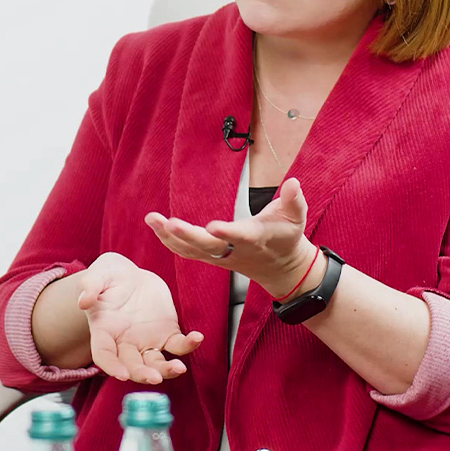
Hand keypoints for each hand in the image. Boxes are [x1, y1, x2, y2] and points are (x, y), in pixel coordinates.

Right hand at [76, 252, 203, 383]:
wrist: (128, 276)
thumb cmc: (107, 278)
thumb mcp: (96, 276)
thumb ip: (89, 286)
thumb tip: (83, 300)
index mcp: (104, 333)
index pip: (104, 356)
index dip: (111, 367)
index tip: (121, 375)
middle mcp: (125, 343)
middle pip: (132, 366)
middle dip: (142, 374)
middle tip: (154, 378)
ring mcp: (147, 341)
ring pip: (156, 362)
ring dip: (167, 369)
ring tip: (179, 368)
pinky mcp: (166, 332)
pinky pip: (178, 344)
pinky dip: (188, 345)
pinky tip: (197, 338)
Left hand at [144, 176, 315, 298]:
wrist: (281, 268)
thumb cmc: (287, 237)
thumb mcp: (297, 217)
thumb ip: (294, 200)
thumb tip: (294, 182)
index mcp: (257, 239)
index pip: (241, 237)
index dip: (228, 233)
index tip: (212, 227)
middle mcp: (236, 251)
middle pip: (209, 247)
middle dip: (189, 236)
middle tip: (170, 223)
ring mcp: (221, 257)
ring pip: (193, 251)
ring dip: (170, 237)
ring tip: (152, 219)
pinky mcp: (212, 258)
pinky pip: (187, 252)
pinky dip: (170, 241)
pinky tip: (156, 226)